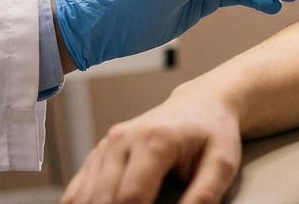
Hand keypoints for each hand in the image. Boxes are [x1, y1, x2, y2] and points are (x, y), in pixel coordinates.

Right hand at [61, 85, 241, 203]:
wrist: (200, 104)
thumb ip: (202, 196)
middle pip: (103, 199)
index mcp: (153, 140)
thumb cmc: (213, 133)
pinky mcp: (99, 153)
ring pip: (85, 197)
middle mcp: (122, 139)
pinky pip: (77, 191)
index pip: (131, 198)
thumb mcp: (222, 165)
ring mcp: (107, 145)